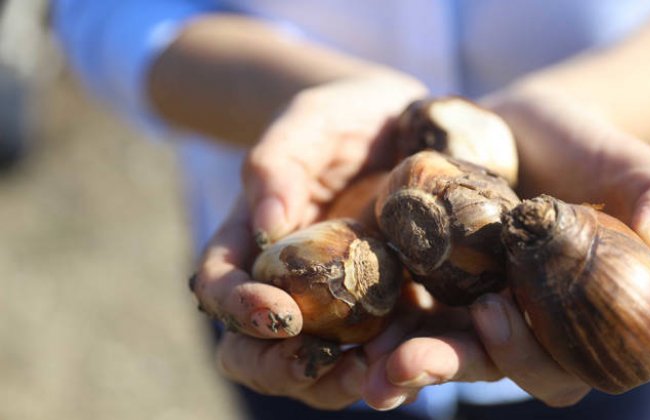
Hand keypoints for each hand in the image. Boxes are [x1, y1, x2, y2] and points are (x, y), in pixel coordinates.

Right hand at [189, 73, 425, 408]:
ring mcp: (337, 303)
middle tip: (329, 363)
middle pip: (258, 349)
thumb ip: (278, 162)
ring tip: (380, 375)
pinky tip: (419, 360)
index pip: (220, 287)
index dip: (239, 309)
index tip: (280, 313)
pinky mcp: (387, 309)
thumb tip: (267, 225)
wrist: (404, 124)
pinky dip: (394, 365)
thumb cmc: (344, 117)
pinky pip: (381, 352)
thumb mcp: (311, 121)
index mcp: (251, 241)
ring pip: (318, 367)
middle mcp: (287, 283)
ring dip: (342, 381)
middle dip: (285, 368)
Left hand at [364, 87, 649, 407]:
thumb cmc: (593, 151)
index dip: (530, 354)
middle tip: (405, 362)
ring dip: (401, 364)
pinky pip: (402, 313)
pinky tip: (347, 329)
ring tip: (363, 367)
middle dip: (448, 368)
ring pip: (440, 350)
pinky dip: (377, 325)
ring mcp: (472, 313)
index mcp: (579, 325)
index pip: (562, 365)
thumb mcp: (639, 168)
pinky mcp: (431, 287)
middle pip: (490, 367)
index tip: (496, 312)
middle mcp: (525, 330)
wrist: (530, 126)